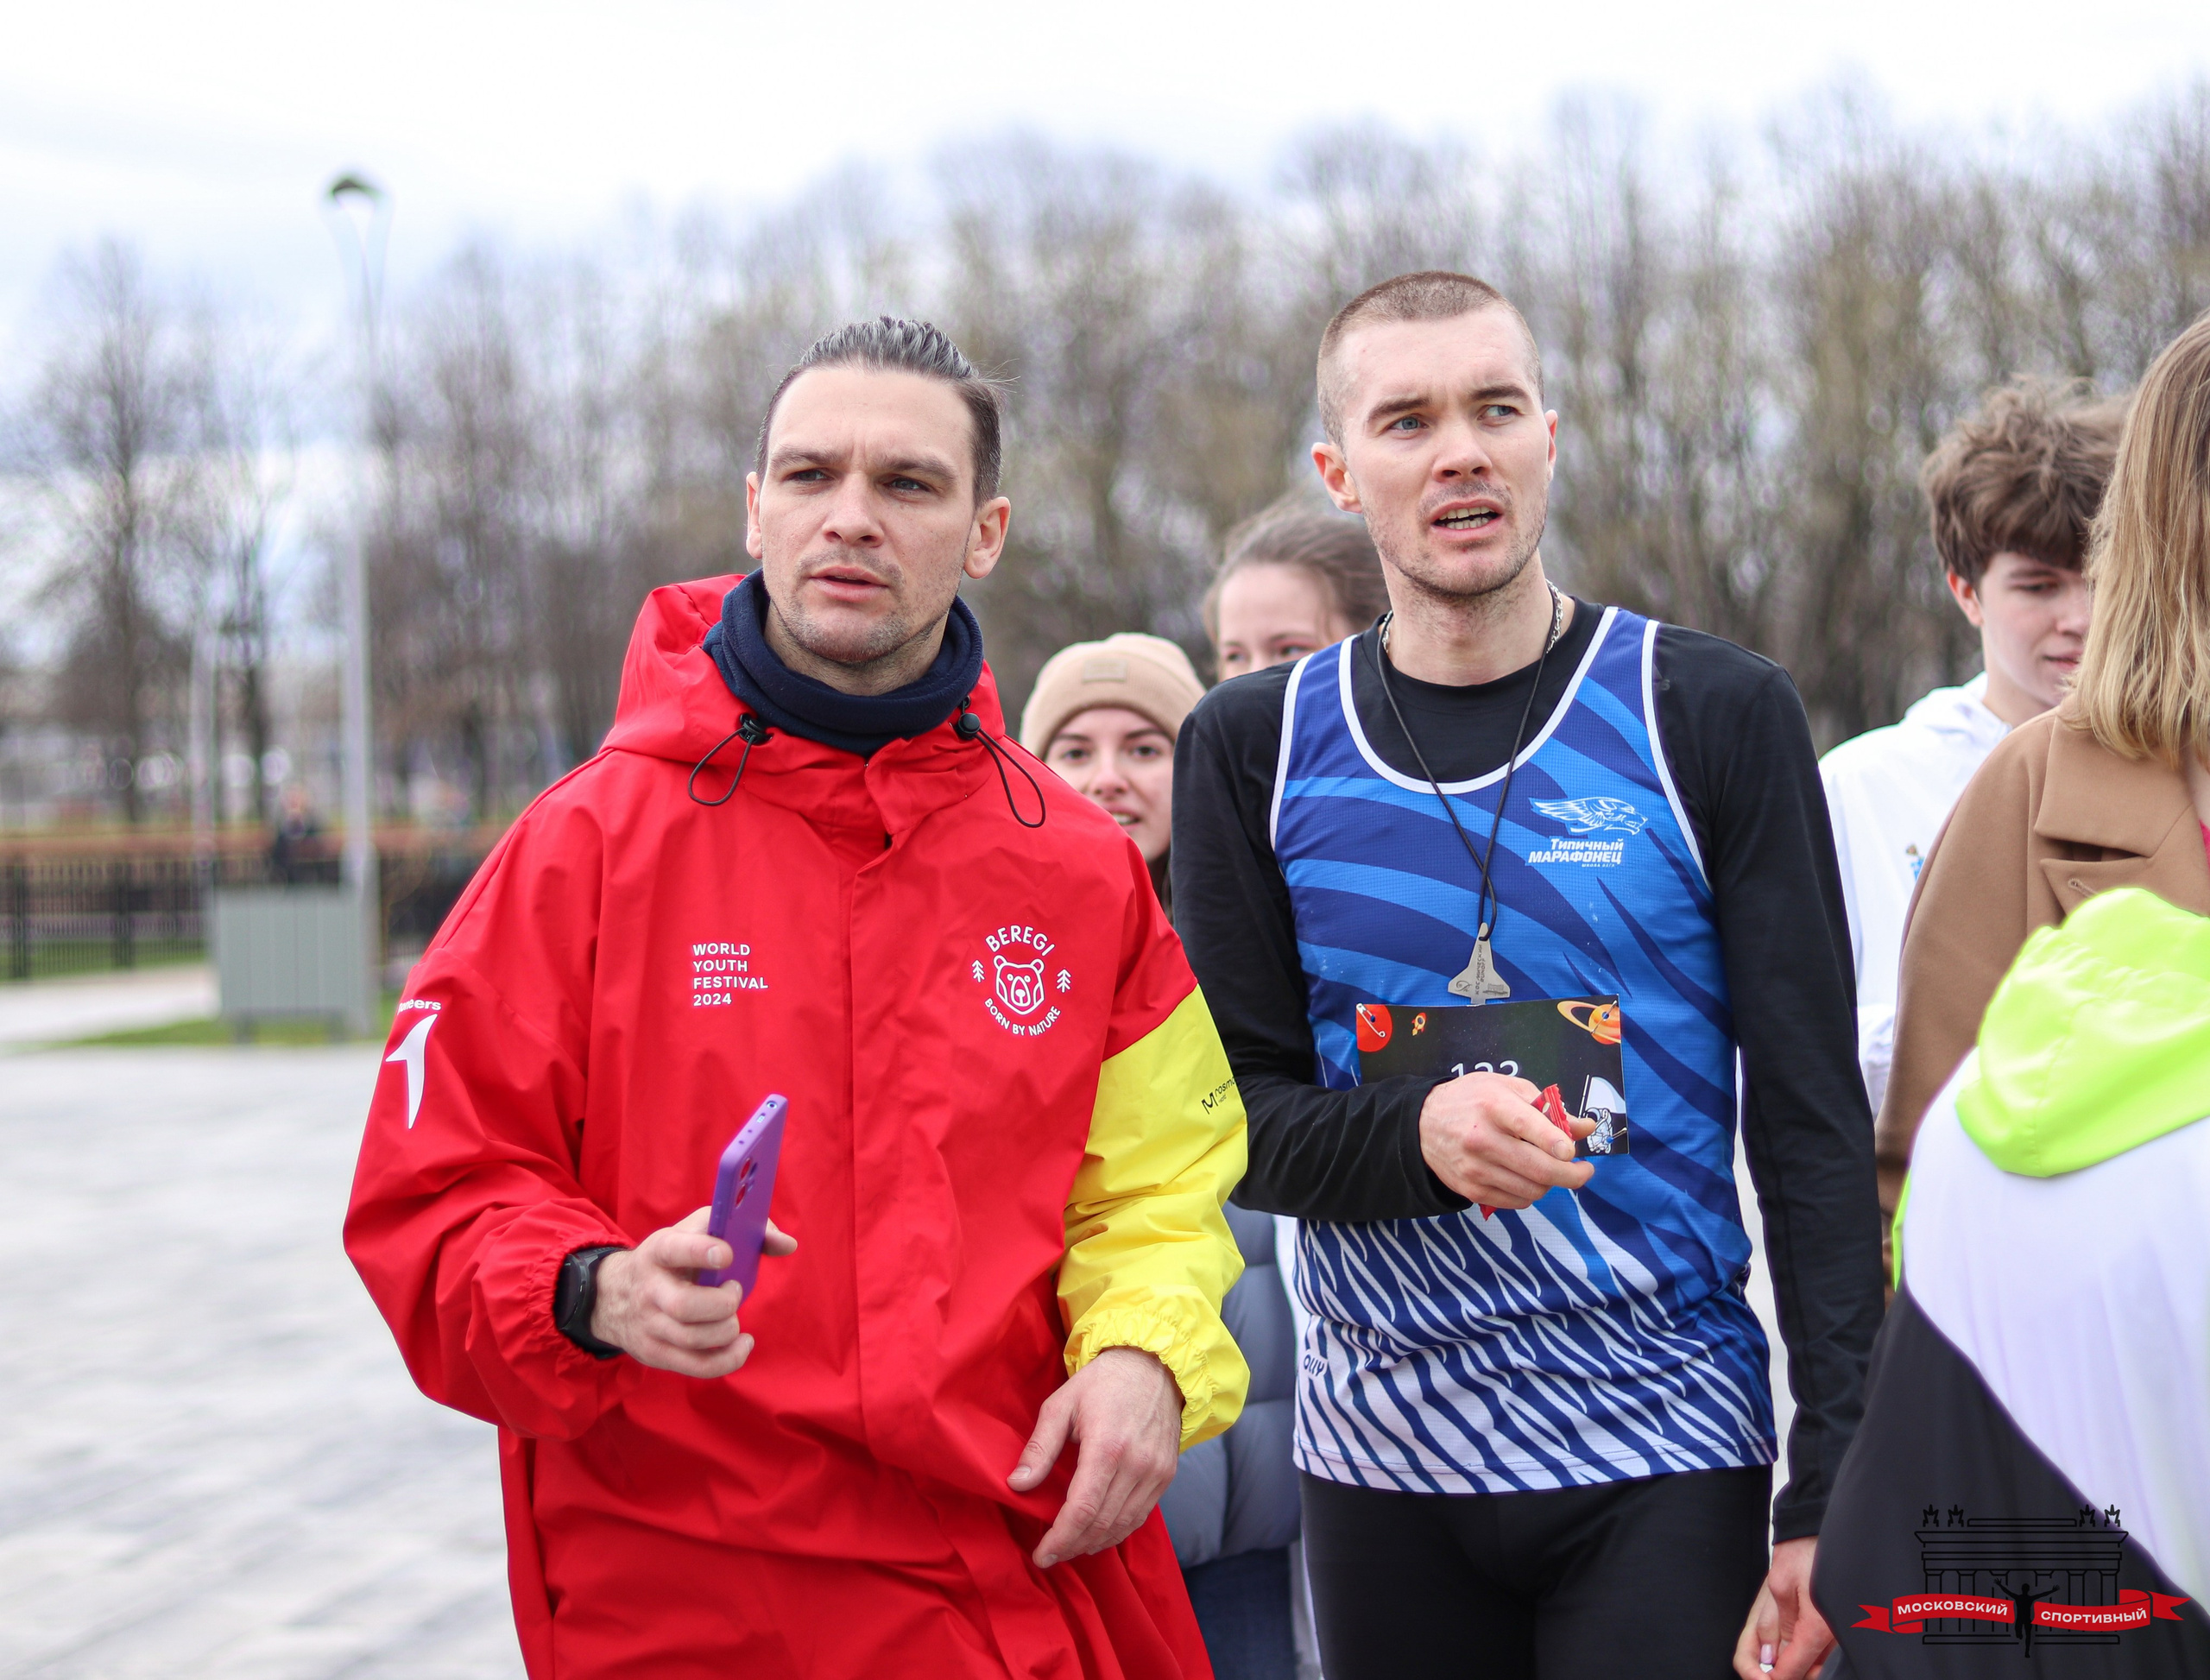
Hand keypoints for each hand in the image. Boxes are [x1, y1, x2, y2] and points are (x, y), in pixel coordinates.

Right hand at [590, 1205, 795, 1376]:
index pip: (675, 1250)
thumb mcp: (695, 1231)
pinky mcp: (656, 1353)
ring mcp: (650, 1325)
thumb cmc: (673, 1257)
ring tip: (734, 1318)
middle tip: (735, 1291)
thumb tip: (788, 1244)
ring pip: (692, 1339)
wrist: (615, 1294)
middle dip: (722, 1304)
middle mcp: (650, 1290)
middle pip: (684, 1306)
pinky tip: (741, 1344)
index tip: (727, 1255)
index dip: (702, 1252)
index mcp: (659, 1251)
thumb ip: (743, 1229)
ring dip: (726, 1331)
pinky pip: (696, 1367)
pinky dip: (728, 1360)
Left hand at [1007, 1347, 1182, 1567]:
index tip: (1040, 1554)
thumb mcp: (1061, 1405)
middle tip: (1050, 1555)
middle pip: (1101, 1524)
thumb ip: (1040, 1447)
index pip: (1082, 1510)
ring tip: (1069, 1547)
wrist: (1154, 1365)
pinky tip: (1097, 1534)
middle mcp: (1136, 1465)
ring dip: (1093, 1544)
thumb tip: (1017, 1485)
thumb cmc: (1102, 1382)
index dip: (1059, 1538)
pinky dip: (1117, 1531)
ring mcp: (1155, 1472)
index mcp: (1107, 1447)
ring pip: (1122, 1526)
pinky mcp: (1166, 1475)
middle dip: (1072, 1546)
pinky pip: (1140, 1516)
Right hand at [1418, 1072, 1594, 1209]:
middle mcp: (1482, 1138)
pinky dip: (1531, 1193)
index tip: (1572, 1151)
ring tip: (1552, 1171)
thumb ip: (1548, 1107)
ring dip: (1552, 1184)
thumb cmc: (1472, 1100)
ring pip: (1532, 1189)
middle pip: (1538, 1168)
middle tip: (1585, 1171)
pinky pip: (1516, 1201)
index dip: (1556, 1142)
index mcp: (1493, 1105)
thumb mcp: (1507, 1088)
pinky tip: (1529, 1178)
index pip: (1527, 1125)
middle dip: (1572, 1175)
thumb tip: (1585, 1127)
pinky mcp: (1471, 1189)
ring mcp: (1475, 1168)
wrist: (1422, 1124)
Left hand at [1734, 1537, 1832, 1679]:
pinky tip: (1796, 1640)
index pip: (1795, 1667)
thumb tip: (1772, 1654)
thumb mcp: (1779, 1586)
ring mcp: (1842, 1630)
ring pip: (1821, 1661)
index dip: (1777, 1675)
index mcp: (1818, 1627)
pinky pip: (1827, 1647)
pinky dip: (1811, 1649)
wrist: (1820, 1531)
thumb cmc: (1802, 1553)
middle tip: (1768, 1663)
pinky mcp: (1843, 1623)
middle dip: (1789, 1669)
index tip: (1763, 1676)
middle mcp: (1835, 1633)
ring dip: (1801, 1660)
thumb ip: (1776, 1625)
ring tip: (1778, 1650)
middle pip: (1811, 1669)